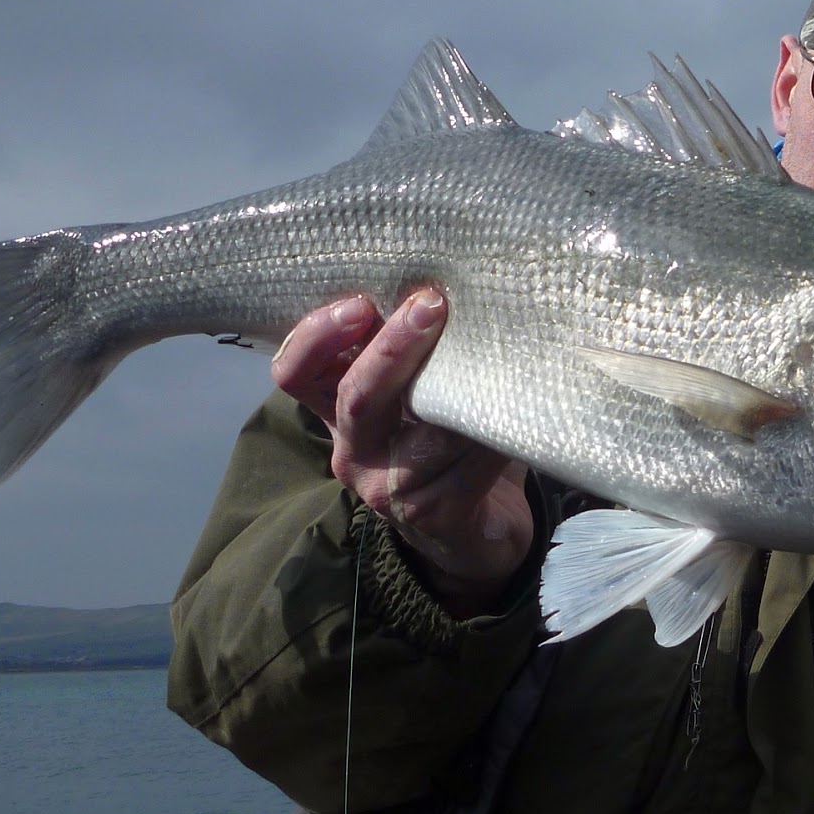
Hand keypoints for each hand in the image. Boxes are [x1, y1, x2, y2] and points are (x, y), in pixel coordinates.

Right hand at [272, 289, 533, 617]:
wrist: (474, 537)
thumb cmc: (446, 446)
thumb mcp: (414, 397)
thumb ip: (411, 352)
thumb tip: (442, 277)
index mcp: (340, 414)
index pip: (297, 373)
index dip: (316, 335)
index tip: (357, 302)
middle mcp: (355, 452)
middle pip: (357, 396)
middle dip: (393, 346)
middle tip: (429, 304)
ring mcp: (390, 489)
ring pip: (424, 428)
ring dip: (461, 384)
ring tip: (495, 345)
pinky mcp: (436, 513)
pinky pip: (467, 462)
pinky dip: (493, 428)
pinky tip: (516, 403)